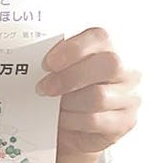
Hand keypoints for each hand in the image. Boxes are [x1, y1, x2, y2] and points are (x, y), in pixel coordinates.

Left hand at [36, 27, 140, 155]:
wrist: (72, 125)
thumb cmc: (66, 91)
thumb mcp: (60, 71)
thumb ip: (55, 62)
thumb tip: (33, 61)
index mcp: (108, 49)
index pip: (100, 38)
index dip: (73, 49)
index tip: (47, 63)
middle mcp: (125, 70)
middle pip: (108, 65)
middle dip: (69, 77)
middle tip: (44, 88)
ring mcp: (130, 96)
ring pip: (99, 96)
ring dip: (68, 102)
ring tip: (53, 106)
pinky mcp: (126, 121)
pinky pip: (96, 120)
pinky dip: (73, 120)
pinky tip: (63, 118)